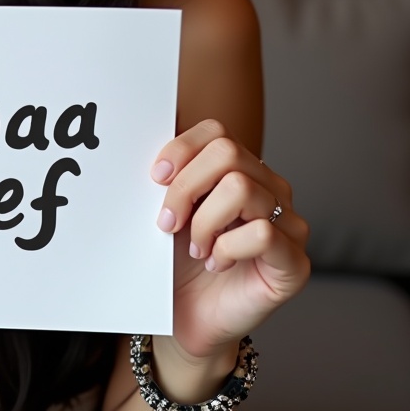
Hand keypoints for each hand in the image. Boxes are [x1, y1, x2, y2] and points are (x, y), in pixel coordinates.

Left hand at [151, 118, 310, 359]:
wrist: (191, 316)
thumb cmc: (180, 261)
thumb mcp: (170, 210)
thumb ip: (170, 178)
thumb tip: (154, 158)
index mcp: (240, 170)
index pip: (217, 132)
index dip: (182, 149)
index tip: (156, 177)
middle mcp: (270, 189)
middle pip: (227, 153)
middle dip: (185, 186)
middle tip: (167, 221)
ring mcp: (288, 223)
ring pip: (242, 188)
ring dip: (204, 221)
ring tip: (195, 247)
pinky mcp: (295, 261)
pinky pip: (261, 233)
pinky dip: (226, 248)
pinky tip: (216, 263)